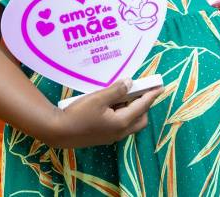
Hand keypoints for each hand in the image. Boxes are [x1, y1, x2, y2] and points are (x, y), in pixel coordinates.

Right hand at [43, 79, 162, 148]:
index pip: (142, 106)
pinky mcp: (103, 137)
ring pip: (130, 123)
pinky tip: (111, 104)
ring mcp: (111, 136)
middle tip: (139, 90)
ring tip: (123, 94)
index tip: (160, 87)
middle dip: (144, 104)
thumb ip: (116, 90)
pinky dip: (122, 114)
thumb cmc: (78, 114)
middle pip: (140, 118)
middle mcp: (120, 132)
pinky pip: (120, 125)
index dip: (151, 95)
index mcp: (121, 122)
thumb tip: (130, 83)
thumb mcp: (98, 98)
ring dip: (132, 109)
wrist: (59, 132)